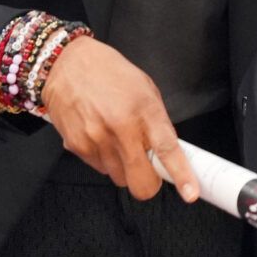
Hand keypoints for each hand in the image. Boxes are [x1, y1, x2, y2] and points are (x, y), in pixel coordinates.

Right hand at [40, 36, 198, 203]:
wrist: (66, 64)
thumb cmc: (108, 72)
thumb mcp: (144, 89)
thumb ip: (156, 122)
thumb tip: (166, 152)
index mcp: (144, 110)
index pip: (166, 149)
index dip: (181, 174)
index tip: (190, 192)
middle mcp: (120, 127)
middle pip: (141, 181)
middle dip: (148, 183)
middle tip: (148, 169)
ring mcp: (96, 139)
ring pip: (120, 179)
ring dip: (124, 168)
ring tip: (117, 140)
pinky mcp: (77, 146)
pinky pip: (99, 169)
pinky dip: (104, 160)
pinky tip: (100, 136)